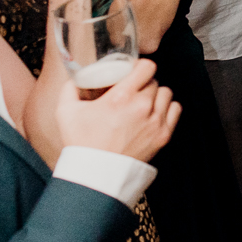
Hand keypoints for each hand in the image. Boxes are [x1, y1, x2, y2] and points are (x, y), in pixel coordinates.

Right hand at [54, 57, 179, 160]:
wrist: (95, 175)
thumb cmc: (81, 143)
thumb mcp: (66, 112)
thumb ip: (70, 89)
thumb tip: (76, 77)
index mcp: (120, 97)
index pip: (146, 67)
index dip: (140, 66)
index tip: (134, 70)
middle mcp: (142, 106)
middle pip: (154, 81)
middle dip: (143, 83)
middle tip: (133, 90)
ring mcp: (155, 121)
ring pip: (166, 93)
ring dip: (156, 95)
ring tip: (143, 102)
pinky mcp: (163, 135)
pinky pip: (175, 109)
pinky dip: (167, 108)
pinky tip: (154, 112)